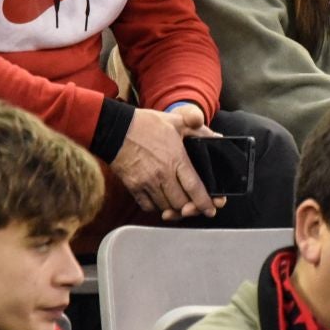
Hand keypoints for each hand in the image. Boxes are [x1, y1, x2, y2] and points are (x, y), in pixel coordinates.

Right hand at [109, 105, 217, 220]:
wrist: (114, 128)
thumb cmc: (145, 124)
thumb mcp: (175, 120)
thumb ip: (197, 127)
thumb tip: (216, 136)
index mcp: (176, 159)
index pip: (194, 188)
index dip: (205, 203)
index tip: (211, 210)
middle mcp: (162, 174)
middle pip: (181, 203)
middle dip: (191, 209)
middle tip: (194, 207)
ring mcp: (147, 183)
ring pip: (166, 207)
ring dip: (174, 209)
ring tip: (179, 205)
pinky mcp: (133, 187)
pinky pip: (148, 207)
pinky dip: (157, 207)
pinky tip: (161, 201)